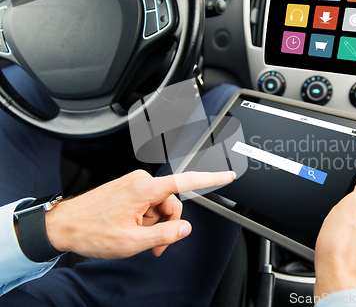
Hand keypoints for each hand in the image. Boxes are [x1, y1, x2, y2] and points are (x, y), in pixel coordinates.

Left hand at [45, 170, 235, 258]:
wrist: (63, 226)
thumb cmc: (91, 231)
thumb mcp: (132, 241)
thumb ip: (164, 234)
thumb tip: (185, 229)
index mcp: (144, 188)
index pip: (185, 182)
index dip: (210, 179)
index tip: (227, 175)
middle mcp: (140, 181)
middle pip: (172, 203)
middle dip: (167, 226)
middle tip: (156, 245)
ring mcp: (134, 185)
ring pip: (160, 206)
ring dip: (155, 226)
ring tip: (138, 240)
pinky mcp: (129, 190)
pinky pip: (148, 205)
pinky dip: (146, 220)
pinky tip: (133, 231)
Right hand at [314, 174, 355, 296]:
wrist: (339, 284)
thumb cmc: (345, 249)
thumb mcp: (353, 204)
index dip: (353, 192)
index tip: (343, 199)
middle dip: (346, 211)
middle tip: (337, 219)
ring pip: (354, 226)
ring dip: (341, 228)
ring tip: (335, 235)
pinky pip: (350, 242)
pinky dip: (340, 242)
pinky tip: (334, 247)